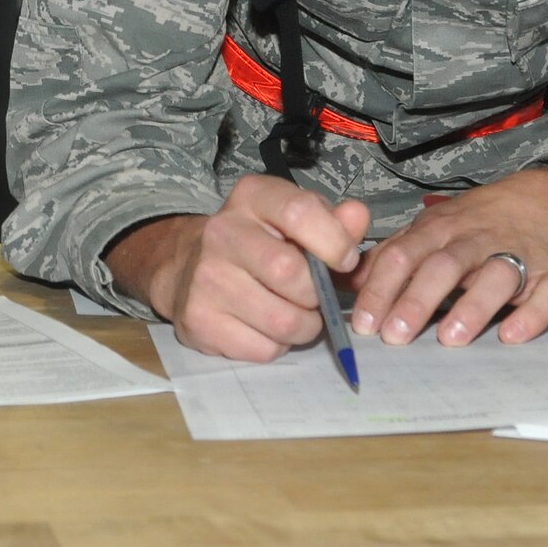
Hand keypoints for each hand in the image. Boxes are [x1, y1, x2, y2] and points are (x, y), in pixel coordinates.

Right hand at [106, 175, 370, 362]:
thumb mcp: (296, 222)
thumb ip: (334, 222)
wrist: (189, 269)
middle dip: (317, 294)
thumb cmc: (261, 243)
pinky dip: (278, 346)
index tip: (344, 260)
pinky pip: (263, 349)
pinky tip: (266, 327)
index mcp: (251, 197)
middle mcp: (222, 232)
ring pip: (282, 321)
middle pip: (291, 273)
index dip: (335, 242)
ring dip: (304, 326)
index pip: (300, 212)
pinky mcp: (198, 321)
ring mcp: (205, 278)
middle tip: (314, 295)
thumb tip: (358, 216)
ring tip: (295, 313)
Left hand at [348, 164, 547, 348]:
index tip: (364, 324)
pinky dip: (531, 315)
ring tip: (450, 339)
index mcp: (440, 230)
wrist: (547, 203)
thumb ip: (392, 257)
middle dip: (418, 299)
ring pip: (496, 276)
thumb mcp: (430, 230)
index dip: (381, 288)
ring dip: (472, 306)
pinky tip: (511, 336)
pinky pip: (546, 294)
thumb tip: (348, 283)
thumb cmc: (476, 226)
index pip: (404, 255)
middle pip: (444, 265)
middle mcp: (476, 240)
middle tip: (395, 335)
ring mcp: (518, 256)